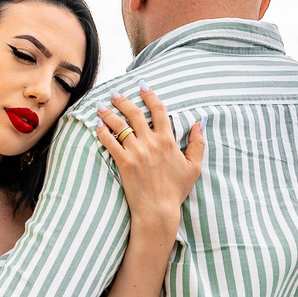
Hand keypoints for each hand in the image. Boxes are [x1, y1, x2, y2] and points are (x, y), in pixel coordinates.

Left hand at [93, 87, 204, 231]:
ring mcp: (136, 151)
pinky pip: (110, 142)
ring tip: (101, 107)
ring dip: (109, 114)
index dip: (150, 96)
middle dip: (123, 101)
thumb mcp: (194, 167)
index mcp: (167, 140)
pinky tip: (97, 126)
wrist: (158, 209)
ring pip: (119, 125)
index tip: (143, 87)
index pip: (159, 111)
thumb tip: (199, 124)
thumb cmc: (176, 189)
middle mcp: (151, 142)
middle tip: (115, 94)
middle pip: (135, 114)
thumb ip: (197, 144)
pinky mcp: (123, 162)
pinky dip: (102, 132)